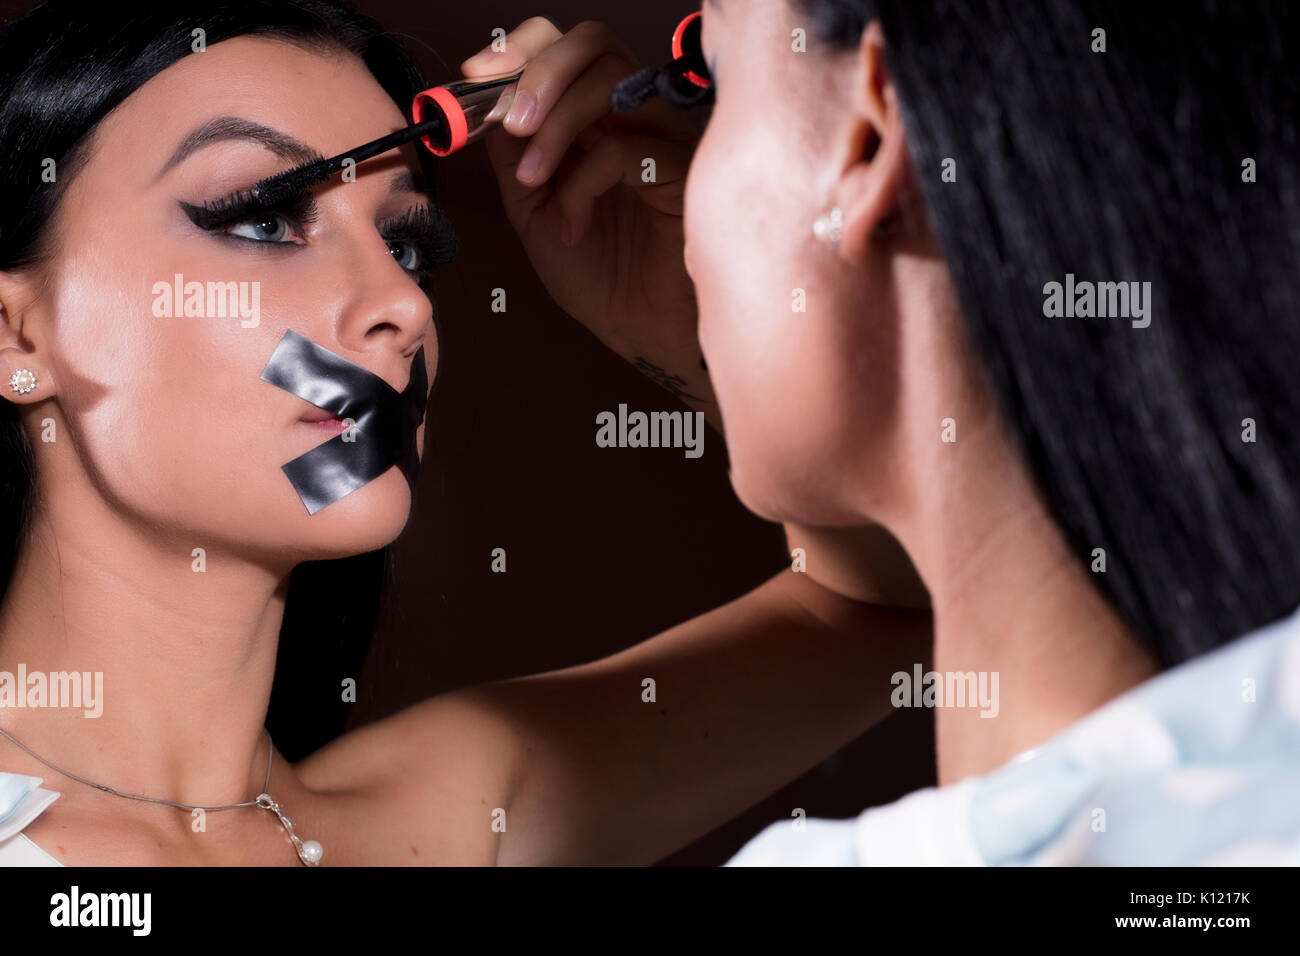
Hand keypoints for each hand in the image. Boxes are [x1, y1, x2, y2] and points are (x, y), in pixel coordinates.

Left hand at [461, 19, 711, 409]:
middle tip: (510, 121)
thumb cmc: (599, 275)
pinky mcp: (683, 174)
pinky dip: (583, 182)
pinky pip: (627, 148)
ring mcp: (663, 139)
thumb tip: (483, 101)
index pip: (569, 46)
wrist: (636, 332)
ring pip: (613, 79)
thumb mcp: (532, 208)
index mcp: (599, 118)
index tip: (476, 76)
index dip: (522, 49)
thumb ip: (513, 152)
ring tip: (532, 179)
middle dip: (540, 72)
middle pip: (594, 42)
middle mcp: (634, 117)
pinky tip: (574, 226)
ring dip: (557, 122)